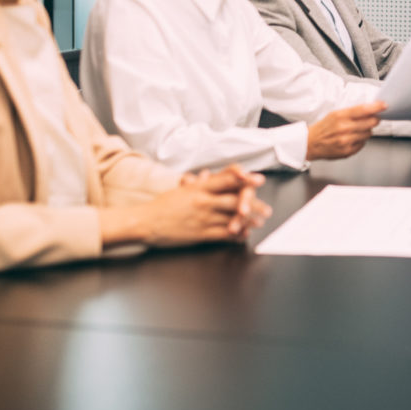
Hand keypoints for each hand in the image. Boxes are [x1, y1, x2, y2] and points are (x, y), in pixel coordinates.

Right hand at [129, 166, 269, 246]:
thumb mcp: (181, 189)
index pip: (226, 179)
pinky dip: (236, 234)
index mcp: (199, 188)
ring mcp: (202, 218)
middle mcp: (203, 201)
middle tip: (266, 208)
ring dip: (249, 220)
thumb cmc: (162, 205)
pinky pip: (223, 234)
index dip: (244, 178)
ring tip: (259, 222)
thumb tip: (207, 175)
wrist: (145, 222)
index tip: (259, 179)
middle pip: (235, 200)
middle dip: (254, 204)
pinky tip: (244, 234)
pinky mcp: (200, 234)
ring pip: (232, 218)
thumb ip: (197, 183)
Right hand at [306, 100, 384, 159]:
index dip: (376, 107)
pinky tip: (351, 139)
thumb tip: (371, 109)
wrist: (310, 143)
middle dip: (374, 120)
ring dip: (366, 131)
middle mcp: (344, 128)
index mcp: (340, 116)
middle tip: (372, 119)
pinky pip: (363, 144)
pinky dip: (360, 141)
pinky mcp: (348, 151)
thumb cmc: (324, 127)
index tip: (384, 105)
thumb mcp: (335, 114)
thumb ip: (353, 112)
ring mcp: (346, 141)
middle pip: (371, 122)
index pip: (363, 110)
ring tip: (355, 130)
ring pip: (368, 134)